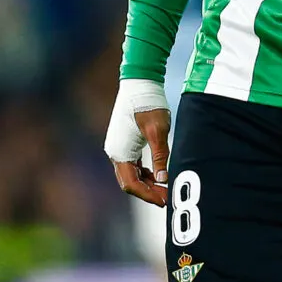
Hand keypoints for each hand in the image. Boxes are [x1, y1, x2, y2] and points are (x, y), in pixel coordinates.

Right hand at [105, 79, 171, 205]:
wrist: (139, 82)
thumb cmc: (149, 104)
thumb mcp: (158, 131)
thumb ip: (160, 157)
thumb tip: (163, 180)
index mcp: (119, 152)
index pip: (131, 184)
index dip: (148, 195)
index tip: (164, 200)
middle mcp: (115, 152)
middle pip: (129, 182)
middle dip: (147, 192)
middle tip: (166, 198)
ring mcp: (118, 146)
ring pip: (130, 174)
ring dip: (146, 183)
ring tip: (165, 188)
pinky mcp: (124, 141)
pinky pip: (132, 164)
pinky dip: (144, 173)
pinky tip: (158, 175)